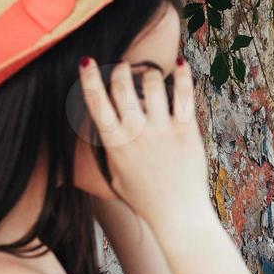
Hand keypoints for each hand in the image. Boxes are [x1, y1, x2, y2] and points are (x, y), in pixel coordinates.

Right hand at [79, 58, 209, 224]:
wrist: (176, 213)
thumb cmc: (144, 197)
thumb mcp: (114, 174)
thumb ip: (109, 147)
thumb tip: (102, 125)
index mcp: (115, 143)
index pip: (96, 102)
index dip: (88, 78)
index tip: (86, 60)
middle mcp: (137, 133)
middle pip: (122, 86)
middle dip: (121, 69)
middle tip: (123, 67)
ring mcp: (163, 130)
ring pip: (153, 84)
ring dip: (149, 73)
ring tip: (150, 75)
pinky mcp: (186, 131)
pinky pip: (185, 95)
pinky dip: (183, 76)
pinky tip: (180, 64)